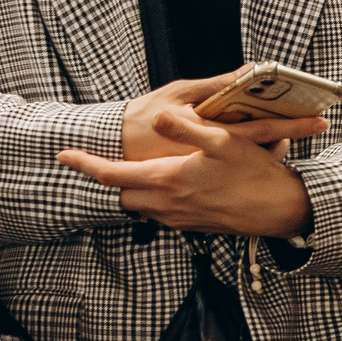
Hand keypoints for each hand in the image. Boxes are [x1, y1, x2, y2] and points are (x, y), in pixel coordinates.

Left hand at [57, 105, 320, 236]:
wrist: (278, 211)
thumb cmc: (254, 174)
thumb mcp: (224, 142)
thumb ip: (187, 128)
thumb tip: (159, 116)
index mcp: (168, 180)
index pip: (111, 175)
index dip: (84, 164)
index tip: (62, 154)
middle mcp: (167, 203)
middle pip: (120, 193)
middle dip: (106, 177)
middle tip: (97, 160)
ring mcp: (178, 217)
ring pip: (138, 204)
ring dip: (131, 187)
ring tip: (134, 168)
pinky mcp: (191, 224)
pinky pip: (159, 211)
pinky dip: (152, 196)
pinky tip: (170, 182)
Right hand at [120, 73, 307, 159]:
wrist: (107, 149)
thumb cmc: (144, 116)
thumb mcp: (179, 93)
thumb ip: (216, 85)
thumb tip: (251, 69)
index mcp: (211, 133)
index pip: (262, 129)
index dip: (293, 124)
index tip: (321, 118)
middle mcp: (213, 159)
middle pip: (262, 153)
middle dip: (289, 142)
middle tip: (316, 126)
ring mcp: (206, 174)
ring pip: (249, 168)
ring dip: (269, 154)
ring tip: (286, 141)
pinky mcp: (195, 184)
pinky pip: (228, 175)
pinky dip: (245, 164)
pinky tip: (252, 154)